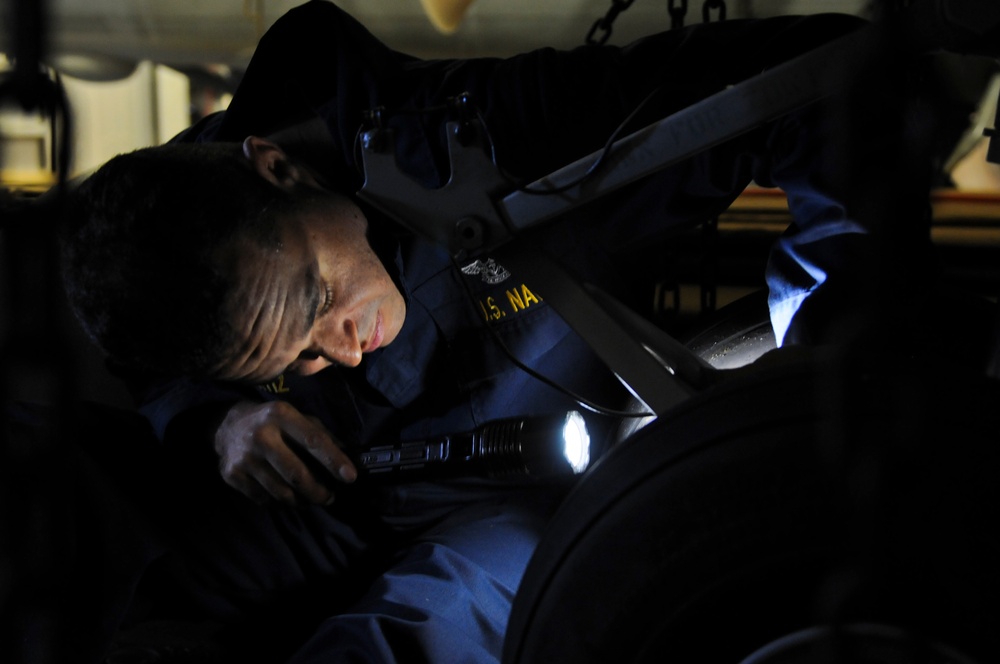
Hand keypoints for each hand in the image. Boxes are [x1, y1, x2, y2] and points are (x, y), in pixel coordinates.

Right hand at [214, 400, 356, 504]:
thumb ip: (321, 434)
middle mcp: (261, 435)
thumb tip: (349, 456)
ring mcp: (244, 457)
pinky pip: (264, 499)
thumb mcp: (296, 417)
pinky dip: (281, 503)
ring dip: (302, 501)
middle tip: (330, 498)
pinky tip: (288, 498)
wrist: (226, 426)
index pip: (313, 441)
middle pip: (297, 474)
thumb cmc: (273, 422)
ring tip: (311, 500)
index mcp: (281, 415)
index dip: (334, 461)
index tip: (351, 477)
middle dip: (319, 492)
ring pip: (281, 492)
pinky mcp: (232, 475)